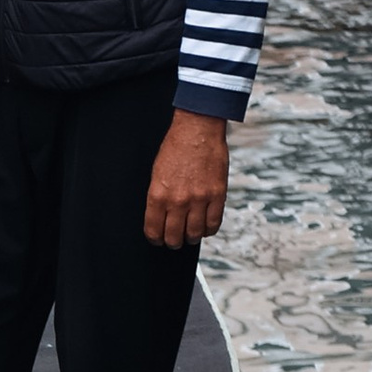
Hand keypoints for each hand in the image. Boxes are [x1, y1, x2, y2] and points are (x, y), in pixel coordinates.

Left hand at [144, 108, 228, 249]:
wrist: (197, 129)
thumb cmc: (176, 147)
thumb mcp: (157, 173)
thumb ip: (159, 198)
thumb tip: (162, 218)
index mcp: (158, 195)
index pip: (154, 231)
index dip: (155, 239)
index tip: (158, 238)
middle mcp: (178, 200)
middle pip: (174, 237)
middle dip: (172, 241)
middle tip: (174, 238)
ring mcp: (199, 199)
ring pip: (194, 234)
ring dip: (191, 237)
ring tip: (190, 233)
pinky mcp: (217, 195)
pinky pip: (214, 224)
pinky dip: (208, 229)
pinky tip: (205, 226)